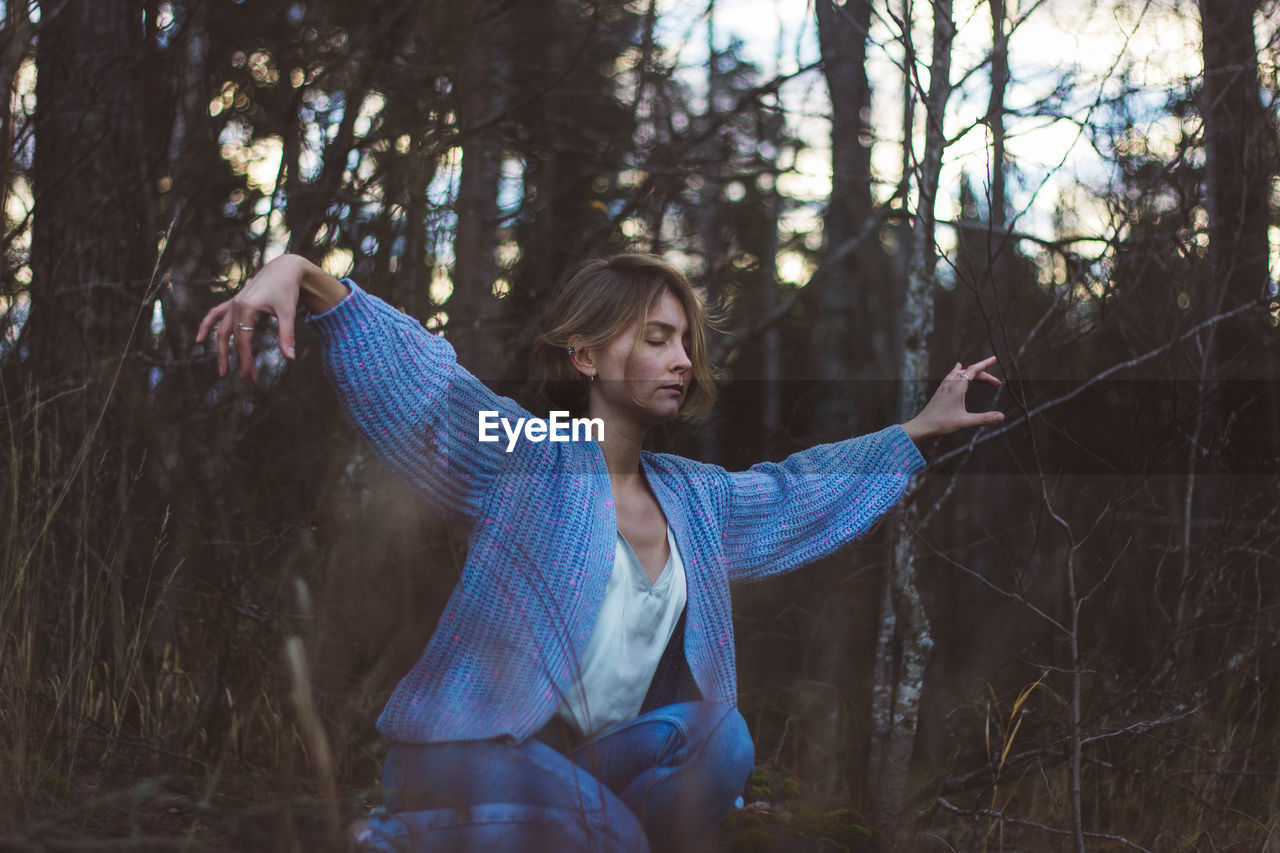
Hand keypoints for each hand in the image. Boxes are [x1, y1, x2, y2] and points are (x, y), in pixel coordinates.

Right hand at [195, 254, 345, 382]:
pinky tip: (200, 339)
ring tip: (223, 371)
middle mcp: (235, 305)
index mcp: (246, 307)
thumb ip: (287, 335)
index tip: (250, 378)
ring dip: (221, 351)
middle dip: (236, 361)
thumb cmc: (287, 290)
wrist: (284, 268)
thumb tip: (290, 358)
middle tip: (245, 379)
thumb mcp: (288, 312)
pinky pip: (215, 314)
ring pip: (220, 330)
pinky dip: (207, 326)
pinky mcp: (234, 302)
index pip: (242, 341)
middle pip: (230, 339)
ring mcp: (232, 303)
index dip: (245, 361)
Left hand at [902, 356, 1003, 441]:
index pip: (974, 370)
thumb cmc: (941, 424)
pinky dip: (958, 372)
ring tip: (980, 370)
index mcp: (957, 387)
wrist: (921, 426)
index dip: (985, 364)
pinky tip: (955, 372)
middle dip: (984, 375)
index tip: (994, 359)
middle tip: (997, 384)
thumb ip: (984, 419)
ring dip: (972, 372)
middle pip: (969, 372)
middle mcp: (950, 384)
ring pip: (960, 373)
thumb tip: (1001, 416)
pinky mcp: (939, 392)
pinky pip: (951, 376)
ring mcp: (943, 387)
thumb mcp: (965, 422)